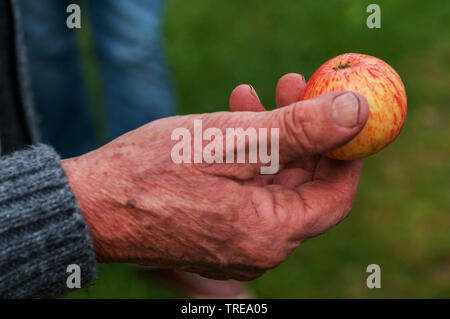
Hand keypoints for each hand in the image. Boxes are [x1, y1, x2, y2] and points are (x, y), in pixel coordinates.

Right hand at [61, 74, 368, 279]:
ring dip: (273, 139)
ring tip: (253, 95)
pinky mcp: (218, 234)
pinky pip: (249, 194)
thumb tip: (356, 113)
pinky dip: (250, 159)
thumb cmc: (152, 171)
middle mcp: (260, 249)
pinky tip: (234, 123)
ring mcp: (238, 245)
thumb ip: (300, 129)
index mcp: (269, 232)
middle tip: (292, 86)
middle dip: (303, 134)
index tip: (341, 112)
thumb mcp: (231, 140)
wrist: (91, 205)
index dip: (344, 152)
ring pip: (275, 187)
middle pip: (304, 188)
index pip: (335, 195)